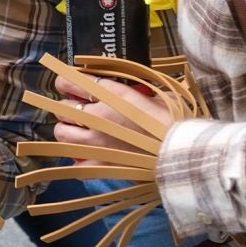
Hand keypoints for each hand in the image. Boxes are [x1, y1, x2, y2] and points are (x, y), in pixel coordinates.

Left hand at [49, 74, 172, 166]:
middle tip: (75, 108)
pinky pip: (75, 161)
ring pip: (62, 133)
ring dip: (66, 130)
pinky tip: (86, 155)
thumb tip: (137, 91)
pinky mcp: (100, 164)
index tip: (65, 83)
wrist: (183, 154)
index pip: (74, 82)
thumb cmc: (177, 123)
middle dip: (67, 107)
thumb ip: (141, 92)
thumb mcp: (161, 97)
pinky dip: (77, 157)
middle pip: (63, 108)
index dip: (65, 82)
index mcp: (113, 95)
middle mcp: (99, 116)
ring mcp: (96, 142)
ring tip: (76, 131)